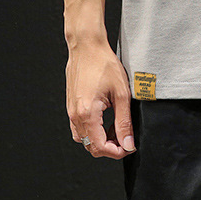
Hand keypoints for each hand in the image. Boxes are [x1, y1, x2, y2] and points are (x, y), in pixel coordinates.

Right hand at [66, 40, 135, 158]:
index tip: (129, 146)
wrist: (87, 47)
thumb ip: (124, 122)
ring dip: (100, 140)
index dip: (117, 152)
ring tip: (116, 127)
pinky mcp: (71, 106)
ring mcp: (71, 112)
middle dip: (110, 147)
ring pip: (84, 139)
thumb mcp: (121, 93)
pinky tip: (105, 120)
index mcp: (87, 114)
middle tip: (126, 138)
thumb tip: (127, 143)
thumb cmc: (103, 64)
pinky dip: (92, 130)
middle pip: (90, 147)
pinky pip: (79, 128)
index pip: (100, 147)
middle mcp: (75, 116)